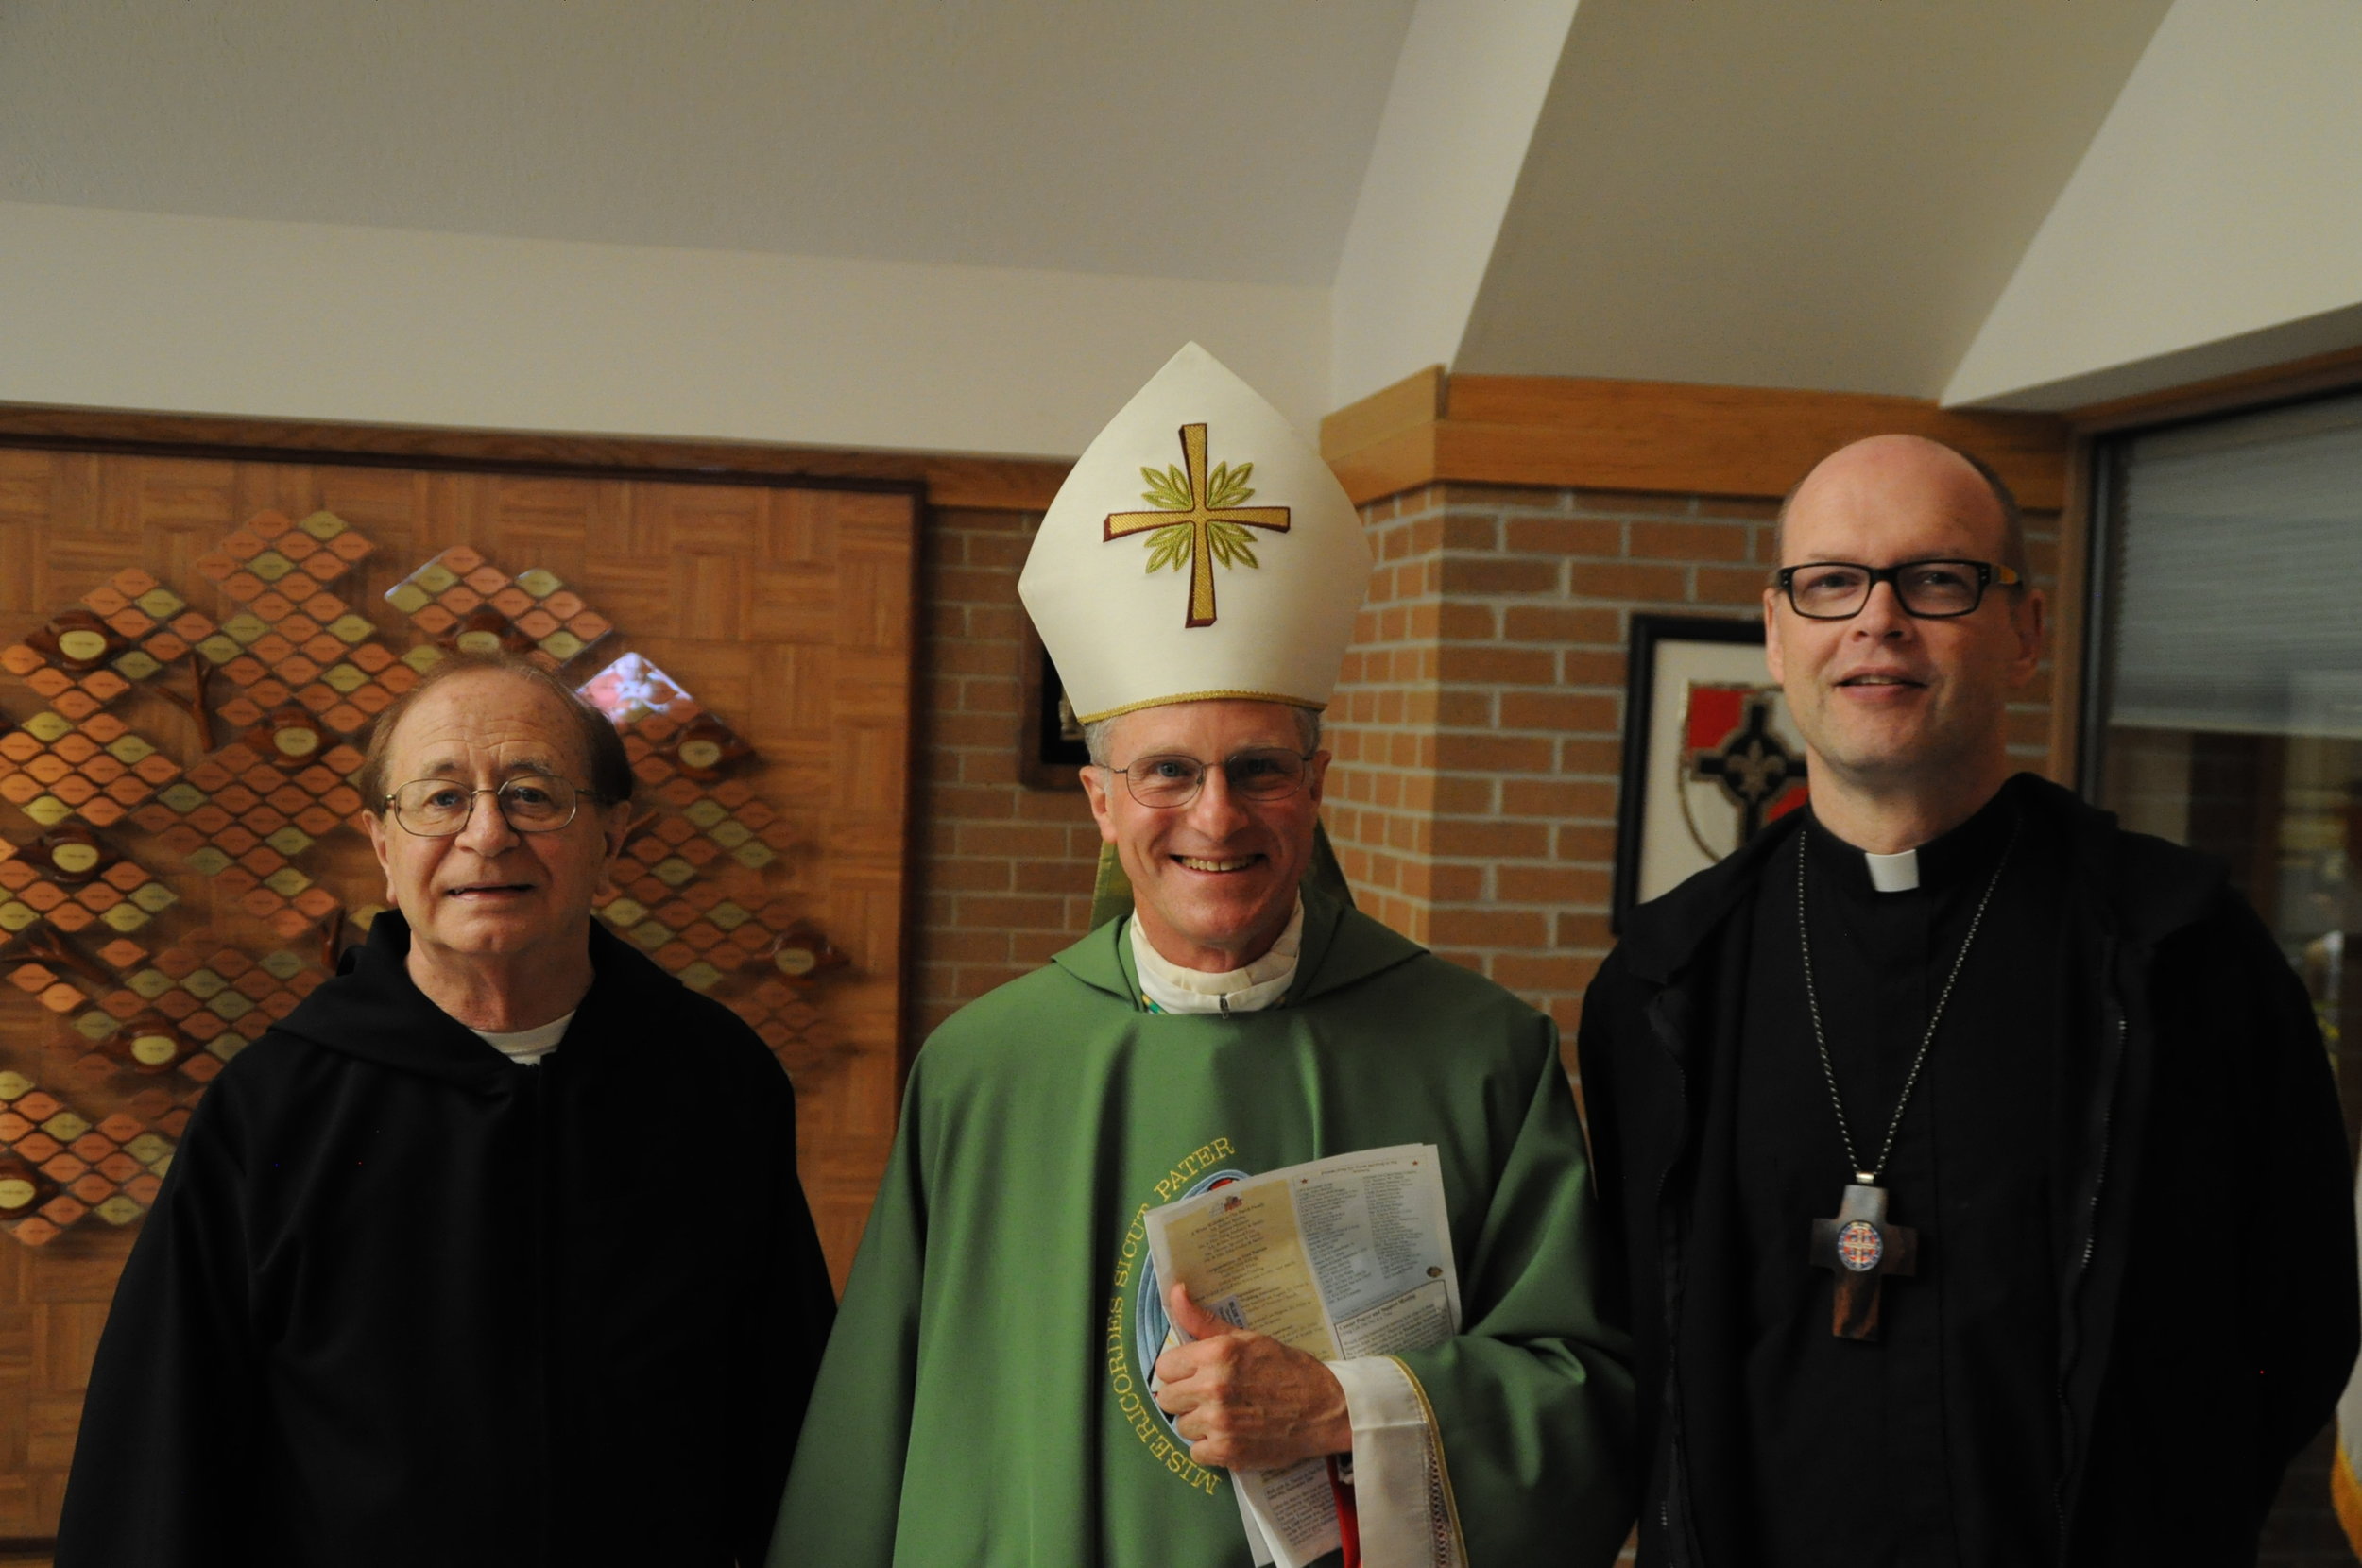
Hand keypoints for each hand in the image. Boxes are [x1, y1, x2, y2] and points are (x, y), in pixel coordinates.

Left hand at [1150, 1282, 1351, 1469]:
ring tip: (1225, 1415)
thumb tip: (1175, 1291)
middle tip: (1210, 1396)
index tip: (1195, 1374)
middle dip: (1185, 1397)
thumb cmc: (1285, 1368)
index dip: (1179, 1371)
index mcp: (1216, 1354)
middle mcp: (1213, 1387)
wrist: (1323, 1407)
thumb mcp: (1246, 1338)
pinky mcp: (1227, 1452)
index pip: (1164, 1366)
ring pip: (1181, 1426)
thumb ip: (1204, 1321)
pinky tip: (1230, 1435)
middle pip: (1167, 1399)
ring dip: (1199, 1424)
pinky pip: (1196, 1453)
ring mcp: (1219, 1422)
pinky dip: (1210, 1448)